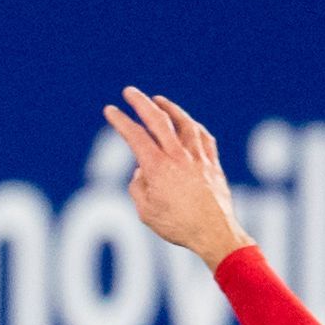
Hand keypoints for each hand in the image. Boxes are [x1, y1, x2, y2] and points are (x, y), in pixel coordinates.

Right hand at [103, 86, 253, 266]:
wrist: (213, 232)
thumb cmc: (178, 226)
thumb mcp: (146, 212)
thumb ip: (138, 187)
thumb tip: (141, 172)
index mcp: (158, 167)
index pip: (135, 136)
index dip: (120, 121)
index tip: (110, 111)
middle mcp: (178, 156)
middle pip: (158, 120)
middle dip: (141, 103)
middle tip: (130, 92)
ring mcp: (198, 157)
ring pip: (184, 122)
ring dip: (169, 108)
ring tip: (159, 100)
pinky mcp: (212, 163)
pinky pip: (203, 137)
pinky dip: (192, 126)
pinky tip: (188, 123)